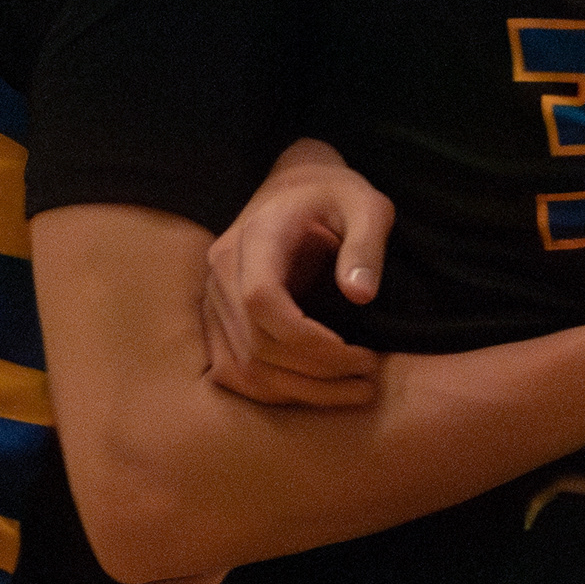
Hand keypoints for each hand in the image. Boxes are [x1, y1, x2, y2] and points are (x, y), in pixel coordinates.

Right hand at [203, 140, 392, 406]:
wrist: (295, 190)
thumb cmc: (335, 197)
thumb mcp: (367, 205)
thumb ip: (367, 243)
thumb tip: (360, 295)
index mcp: (256, 236)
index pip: (261, 300)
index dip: (308, 339)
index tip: (358, 352)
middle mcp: (222, 270)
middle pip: (256, 344)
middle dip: (319, 371)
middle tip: (372, 373)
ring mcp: (213, 299)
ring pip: (245, 369)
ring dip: (302, 391)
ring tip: (356, 390)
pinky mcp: (216, 322)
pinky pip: (235, 373)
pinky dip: (276, 393)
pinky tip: (319, 391)